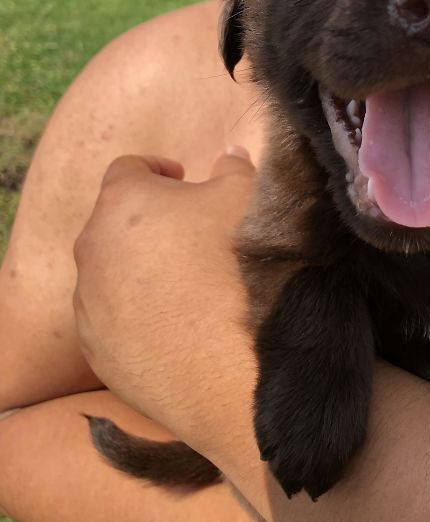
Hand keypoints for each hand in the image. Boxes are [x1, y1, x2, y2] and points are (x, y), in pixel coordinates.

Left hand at [73, 150, 257, 453]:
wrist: (230, 365)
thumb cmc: (237, 265)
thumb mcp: (248, 197)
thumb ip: (233, 168)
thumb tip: (228, 156)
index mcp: (123, 202)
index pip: (129, 168)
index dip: (158, 170)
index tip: (184, 184)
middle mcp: (92, 249)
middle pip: (114, 222)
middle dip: (148, 222)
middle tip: (190, 235)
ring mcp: (89, 304)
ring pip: (109, 273)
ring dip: (138, 270)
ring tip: (185, 285)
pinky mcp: (96, 351)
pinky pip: (111, 320)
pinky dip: (135, 314)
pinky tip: (176, 325)